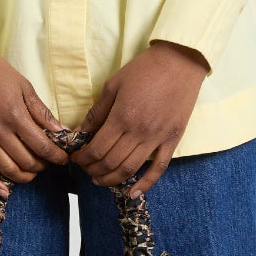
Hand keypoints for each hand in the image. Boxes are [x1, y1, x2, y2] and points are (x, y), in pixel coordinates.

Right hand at [0, 38, 72, 195]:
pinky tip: (4, 191)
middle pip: (26, 161)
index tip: (64, 158)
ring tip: (32, 172)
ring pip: (6, 168)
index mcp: (15, 115)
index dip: (56, 156)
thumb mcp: (23, 86)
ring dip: (24, 176)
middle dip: (42, 166)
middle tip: (47, 162)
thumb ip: (41, 112)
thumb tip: (61, 132)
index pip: (42, 146)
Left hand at [68, 41, 209, 195]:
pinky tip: (133, 193)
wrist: (180, 61)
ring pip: (131, 169)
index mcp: (122, 117)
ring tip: (100, 180)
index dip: (83, 158)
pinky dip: (145, 184)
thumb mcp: (113, 85)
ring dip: (112, 180)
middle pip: (111, 163)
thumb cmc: (144, 70)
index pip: (96, 149)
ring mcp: (158, 138)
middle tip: (85, 169)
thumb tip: (80, 132)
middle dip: (93, 170)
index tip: (76, 158)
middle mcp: (139, 132)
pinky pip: (159, 168)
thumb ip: (97, 112)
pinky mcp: (172, 140)